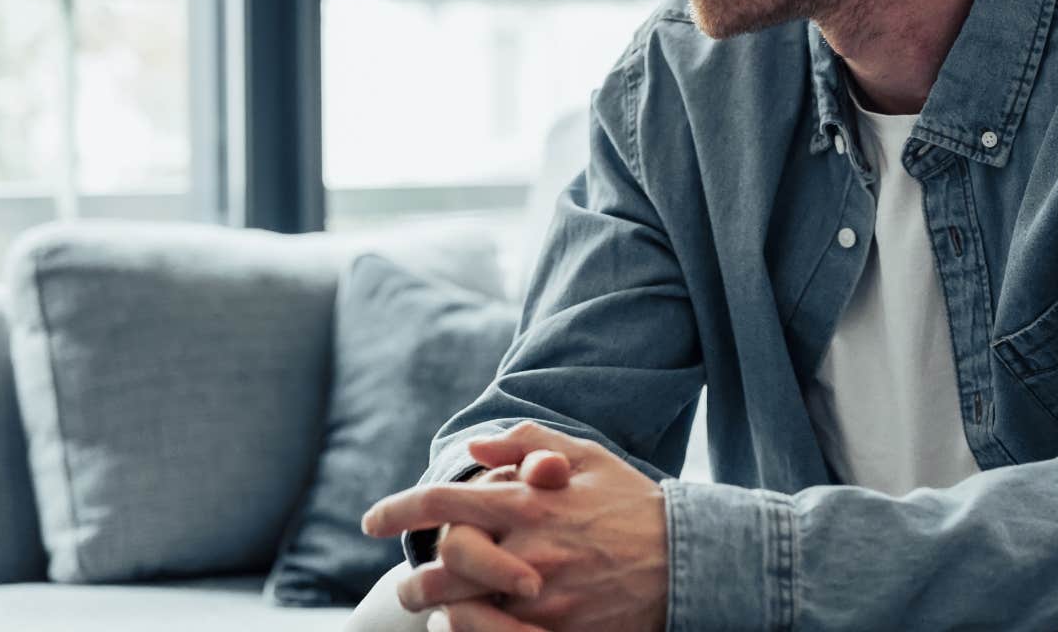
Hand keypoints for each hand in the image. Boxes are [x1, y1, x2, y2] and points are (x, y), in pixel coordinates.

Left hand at [364, 422, 668, 631]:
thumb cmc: (632, 502)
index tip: (371, 520)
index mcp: (530, 500)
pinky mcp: (557, 631)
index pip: (443, 501)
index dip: (397, 510)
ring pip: (460, 610)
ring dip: (435, 610)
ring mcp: (542, 597)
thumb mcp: (586, 456)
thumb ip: (527, 444)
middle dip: (413, 577)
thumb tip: (475, 448)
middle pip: (442, 563)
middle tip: (408, 582)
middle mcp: (529, 548)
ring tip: (431, 609)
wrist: (686, 558)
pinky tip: (466, 626)